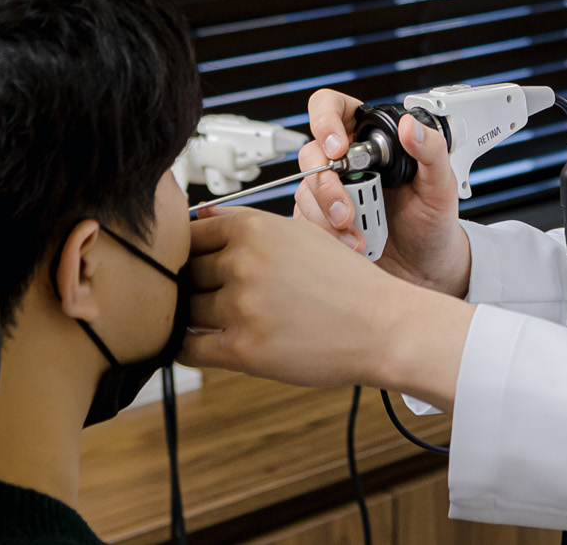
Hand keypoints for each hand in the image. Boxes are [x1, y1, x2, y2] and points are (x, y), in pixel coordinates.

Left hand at [182, 205, 471, 409]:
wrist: (383, 326)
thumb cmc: (346, 282)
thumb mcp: (300, 233)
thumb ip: (246, 223)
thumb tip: (199, 218)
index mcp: (254, 228)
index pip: (189, 234)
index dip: (189, 251)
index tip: (194, 264)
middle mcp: (243, 262)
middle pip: (183, 272)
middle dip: (192, 285)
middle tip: (208, 296)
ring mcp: (241, 306)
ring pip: (184, 310)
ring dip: (192, 318)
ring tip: (217, 321)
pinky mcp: (243, 349)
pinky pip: (187, 348)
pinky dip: (186, 347)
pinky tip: (204, 344)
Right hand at [294, 87, 472, 295]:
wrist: (426, 265)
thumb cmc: (433, 219)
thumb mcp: (440, 183)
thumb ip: (431, 150)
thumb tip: (410, 125)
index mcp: (371, 140)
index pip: (331, 108)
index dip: (325, 121)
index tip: (338, 148)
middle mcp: (347, 162)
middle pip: (312, 154)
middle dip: (326, 185)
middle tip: (347, 210)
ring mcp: (333, 191)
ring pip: (305, 191)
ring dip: (327, 216)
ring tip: (357, 236)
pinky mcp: (323, 220)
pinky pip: (306, 221)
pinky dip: (326, 235)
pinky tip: (353, 244)